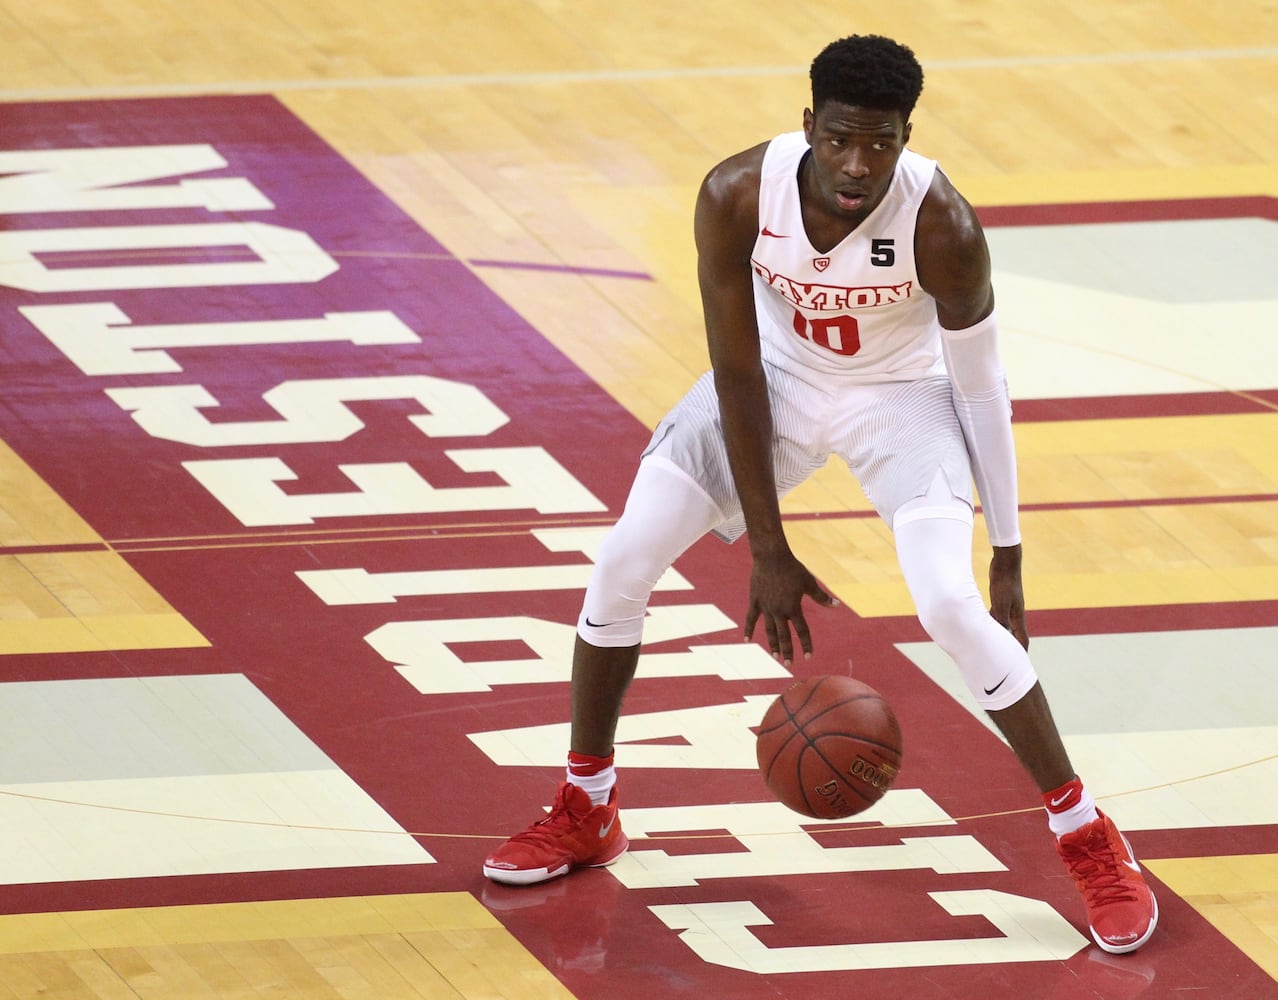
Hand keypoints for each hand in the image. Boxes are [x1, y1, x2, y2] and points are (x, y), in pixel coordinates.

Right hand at [744, 549, 836, 664]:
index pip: (802, 631)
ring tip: (775, 656)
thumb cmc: (792, 568)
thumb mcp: (809, 582)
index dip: (806, 644)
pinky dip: (749, 629)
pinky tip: (747, 640)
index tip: (809, 657)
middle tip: (789, 664)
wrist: (771, 556)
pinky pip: (751, 618)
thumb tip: (837, 605)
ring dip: (772, 644)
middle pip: (784, 636)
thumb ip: (821, 597)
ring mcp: (766, 607)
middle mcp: (779, 611)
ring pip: (769, 630)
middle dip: (788, 651)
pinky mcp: (755, 601)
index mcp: (793, 608)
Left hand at [989, 544, 1027, 649]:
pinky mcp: (1002, 599)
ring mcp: (1009, 606)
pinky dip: (992, 622)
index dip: (1021, 652)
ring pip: (1005, 625)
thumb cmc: (1004, 583)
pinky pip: (997, 616)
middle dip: (1011, 647)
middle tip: (1005, 659)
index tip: (1019, 664)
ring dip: (1000, 635)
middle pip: (1014, 635)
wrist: (1006, 563)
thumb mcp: (1000, 603)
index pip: (1022, 640)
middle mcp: (1015, 613)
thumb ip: (1000, 619)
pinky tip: (984, 623)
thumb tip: (999, 635)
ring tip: (992, 645)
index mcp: (1018, 617)